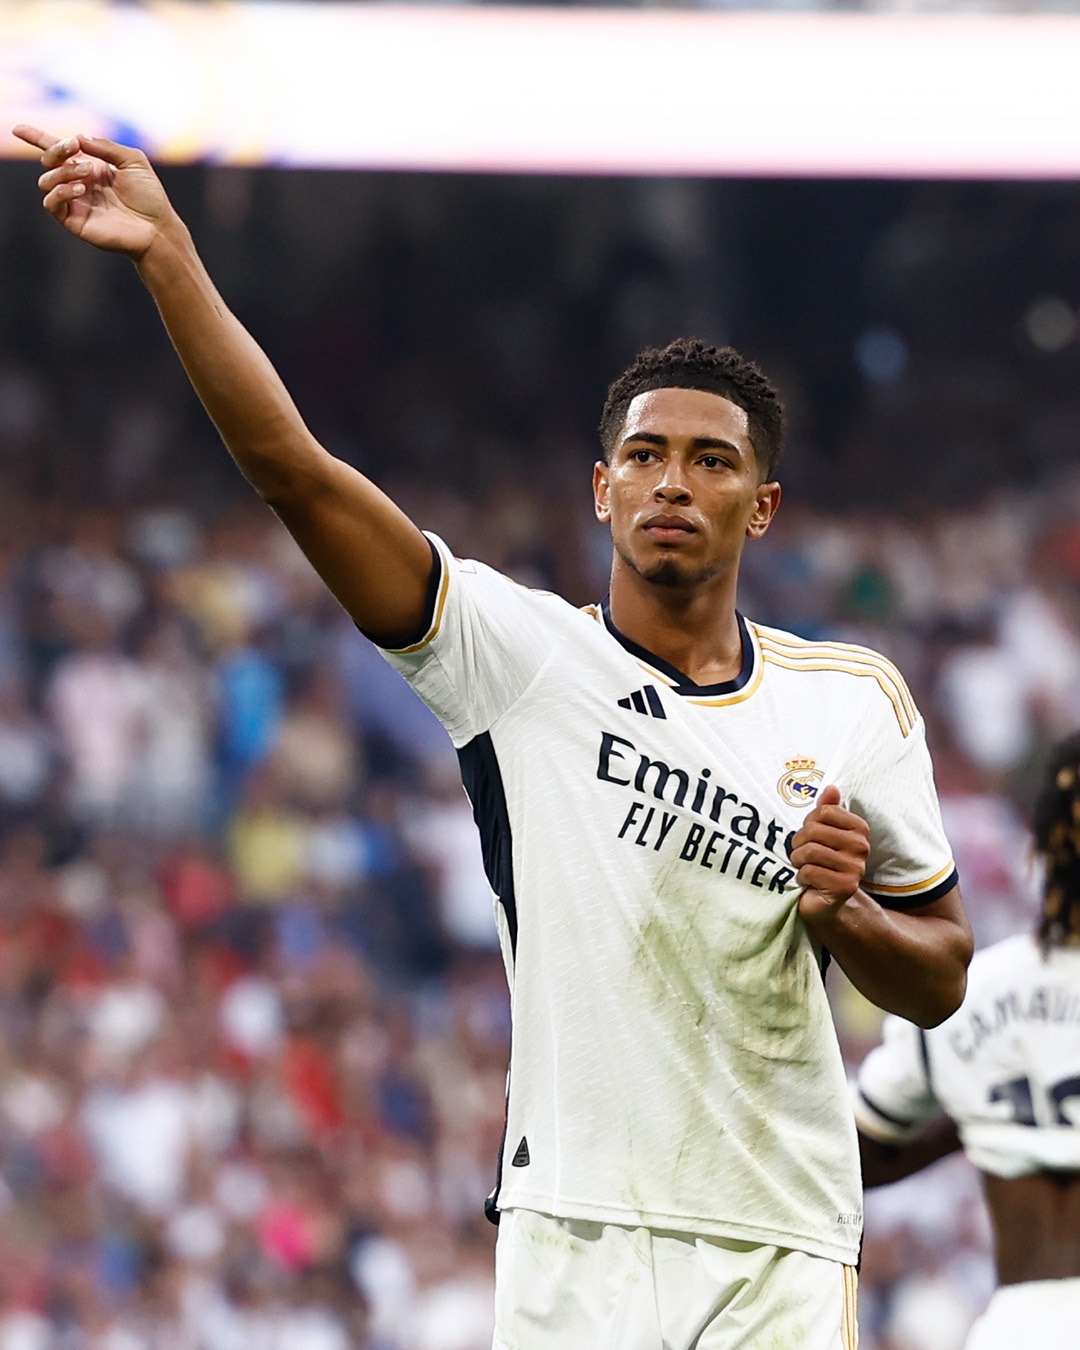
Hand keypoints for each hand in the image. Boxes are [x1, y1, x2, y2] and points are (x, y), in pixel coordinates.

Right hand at [12, 124, 169, 257]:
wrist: (157, 228)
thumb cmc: (150, 196)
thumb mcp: (133, 161)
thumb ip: (106, 147)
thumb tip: (78, 138)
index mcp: (91, 166)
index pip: (58, 151)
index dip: (37, 138)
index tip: (18, 129)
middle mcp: (79, 183)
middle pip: (49, 161)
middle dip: (56, 149)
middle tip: (74, 147)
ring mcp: (75, 202)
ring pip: (46, 180)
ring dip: (62, 171)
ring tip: (87, 174)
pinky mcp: (74, 221)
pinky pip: (51, 203)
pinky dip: (61, 191)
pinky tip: (80, 189)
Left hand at [791, 784, 869, 925]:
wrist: (825, 900)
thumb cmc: (821, 862)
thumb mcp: (822, 832)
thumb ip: (827, 809)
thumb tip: (831, 787)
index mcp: (859, 829)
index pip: (822, 811)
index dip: (808, 823)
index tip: (811, 836)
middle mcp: (861, 847)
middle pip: (813, 830)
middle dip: (799, 843)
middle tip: (802, 855)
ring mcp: (855, 868)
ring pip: (810, 851)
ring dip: (798, 861)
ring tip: (804, 867)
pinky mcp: (845, 887)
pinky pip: (810, 872)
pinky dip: (801, 877)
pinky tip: (809, 882)